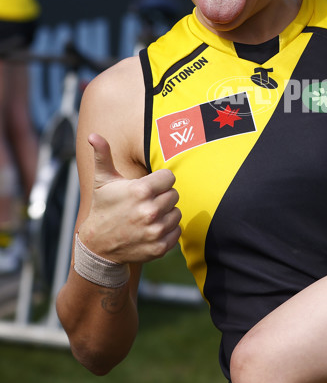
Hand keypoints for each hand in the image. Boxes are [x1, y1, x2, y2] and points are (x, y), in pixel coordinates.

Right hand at [78, 133, 181, 263]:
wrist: (98, 246)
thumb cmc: (103, 207)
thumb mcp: (102, 181)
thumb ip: (102, 155)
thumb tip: (93, 135)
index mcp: (140, 191)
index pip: (169, 177)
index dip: (159, 181)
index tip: (147, 187)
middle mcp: (150, 211)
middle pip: (174, 194)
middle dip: (162, 197)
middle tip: (146, 202)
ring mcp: (156, 231)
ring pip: (177, 213)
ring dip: (166, 213)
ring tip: (148, 215)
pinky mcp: (160, 247)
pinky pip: (177, 231)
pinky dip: (168, 230)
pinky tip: (152, 228)